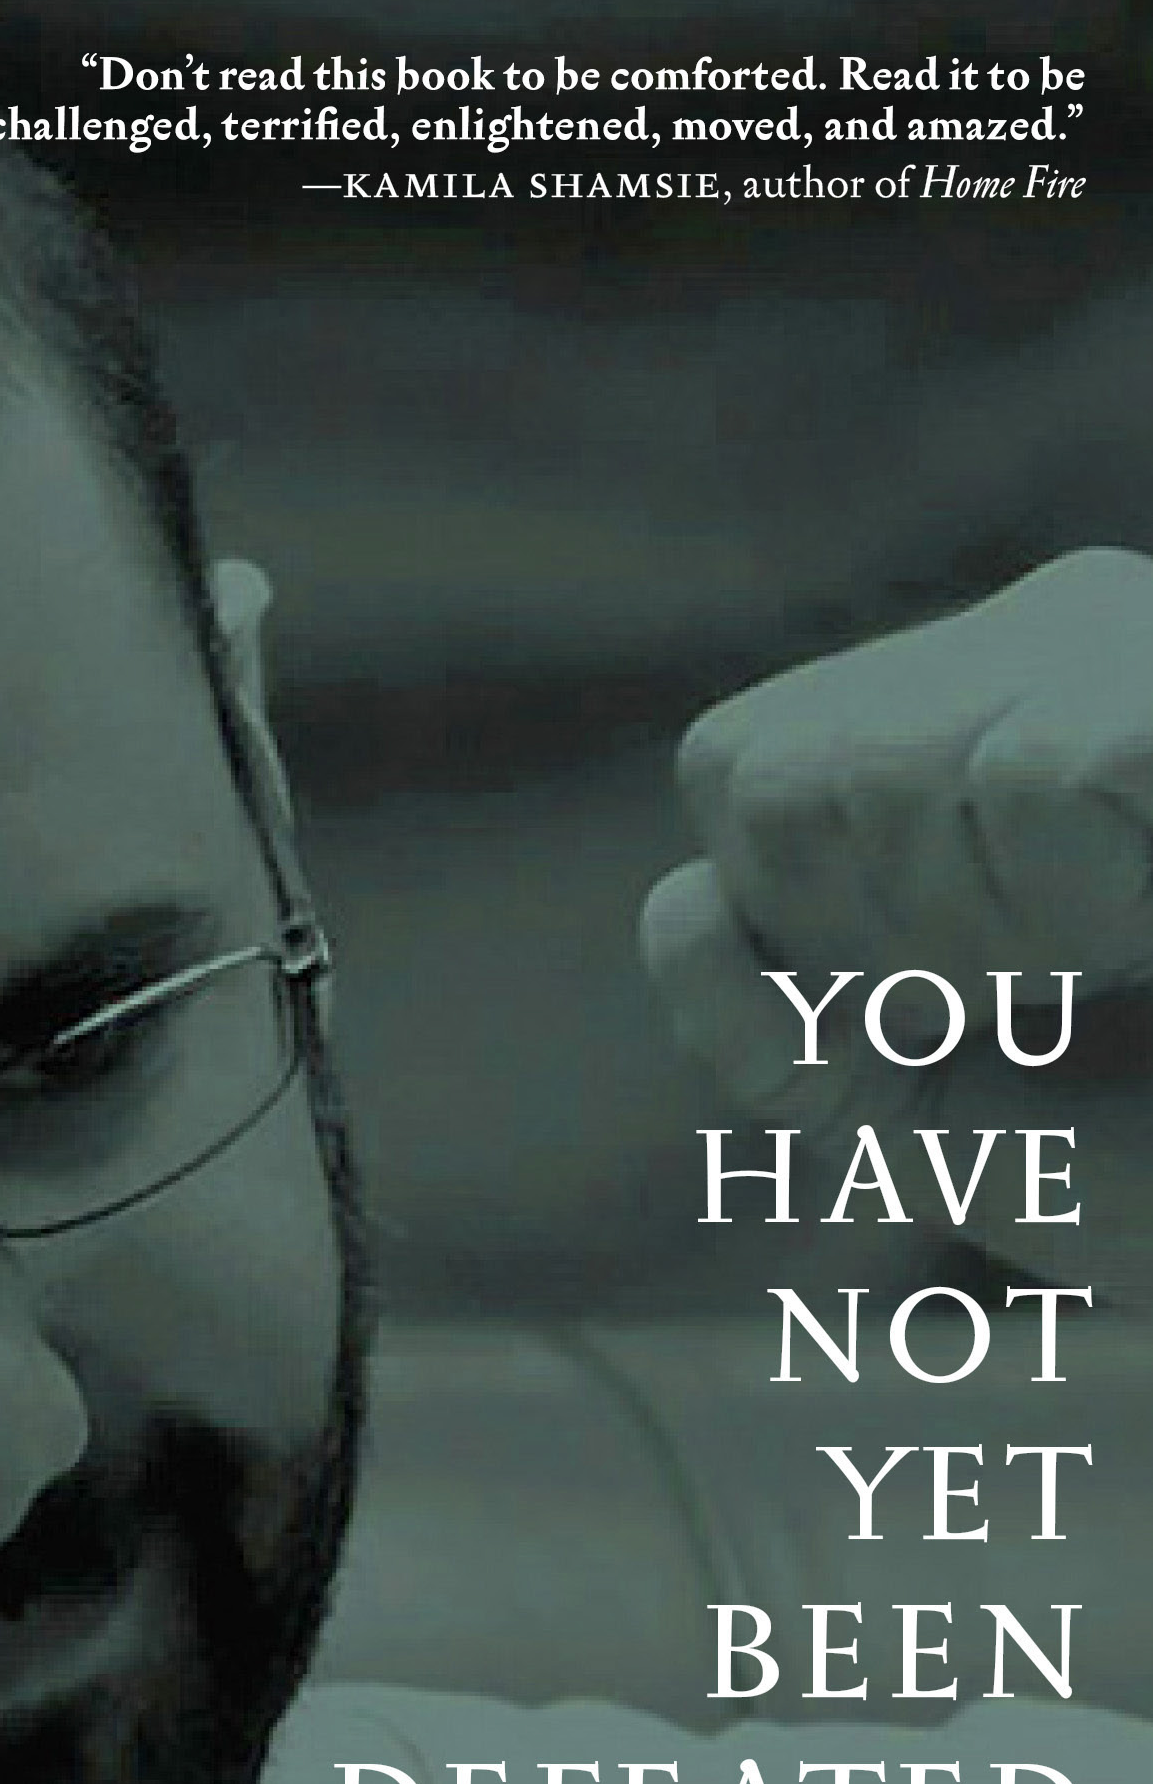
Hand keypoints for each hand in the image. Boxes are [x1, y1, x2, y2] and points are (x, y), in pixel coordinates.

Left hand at [641, 548, 1152, 1297]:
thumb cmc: (1149, 1149)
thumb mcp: (911, 1105)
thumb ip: (766, 1028)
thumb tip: (678, 905)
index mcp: (967, 709)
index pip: (734, 771)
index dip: (801, 924)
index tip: (957, 1001)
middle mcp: (1049, 634)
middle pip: (778, 778)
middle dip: (882, 951)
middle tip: (1057, 993)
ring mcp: (1134, 637)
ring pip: (881, 776)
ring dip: (996, 943)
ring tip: (1131, 957)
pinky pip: (1032, 777)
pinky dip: (1089, 905)